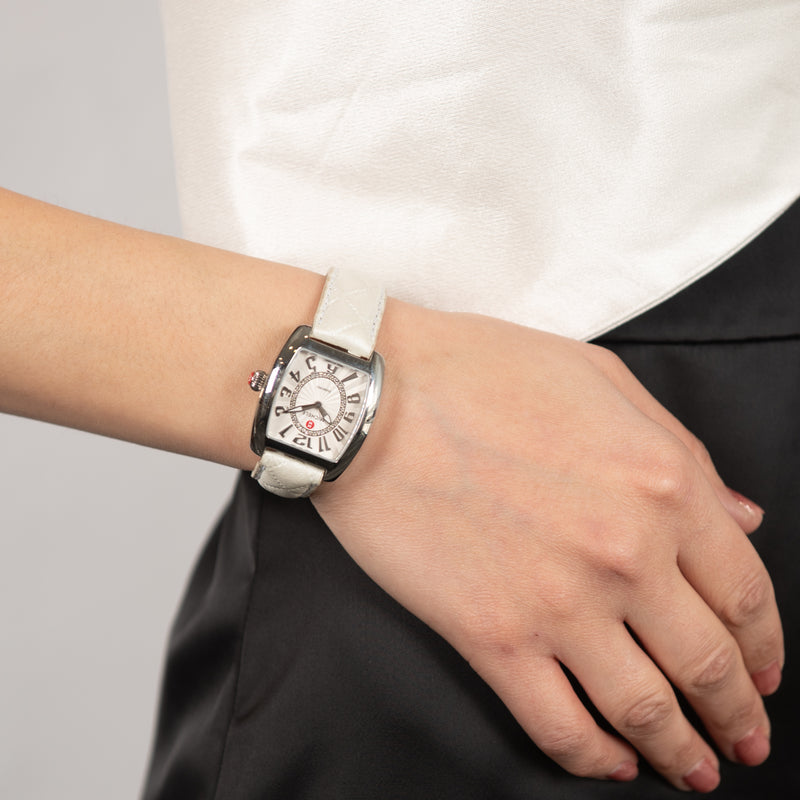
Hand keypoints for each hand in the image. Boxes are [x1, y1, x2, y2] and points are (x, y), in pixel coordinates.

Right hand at [312, 303, 782, 791]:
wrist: (373, 399)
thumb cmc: (478, 372)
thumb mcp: (601, 379)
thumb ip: (684, 450)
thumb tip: (742, 518)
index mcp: (661, 485)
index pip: (744, 592)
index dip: (764, 645)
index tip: (764, 672)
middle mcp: (625, 555)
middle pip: (708, 663)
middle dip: (736, 714)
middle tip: (744, 740)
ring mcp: (558, 603)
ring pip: (644, 710)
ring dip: (680, 752)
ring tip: (694, 770)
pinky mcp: (491, 637)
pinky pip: (558, 726)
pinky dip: (594, 759)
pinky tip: (609, 762)